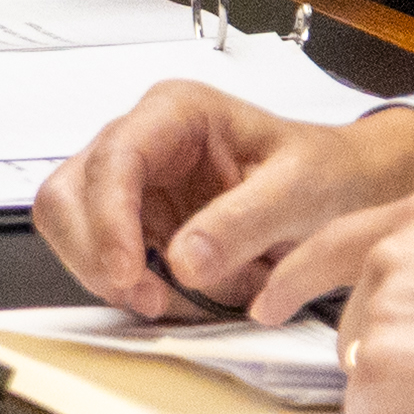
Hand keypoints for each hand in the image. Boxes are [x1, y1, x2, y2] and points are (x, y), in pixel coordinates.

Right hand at [31, 86, 413, 319]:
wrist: (343, 191)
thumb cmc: (324, 172)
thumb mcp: (298, 189)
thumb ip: (244, 221)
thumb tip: (184, 260)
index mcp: (176, 112)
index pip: (114, 158)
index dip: (108, 219)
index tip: (128, 273)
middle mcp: (143, 140)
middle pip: (70, 193)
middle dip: (95, 252)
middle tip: (144, 297)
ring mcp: (134, 183)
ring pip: (71, 227)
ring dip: (104, 272)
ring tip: (162, 301)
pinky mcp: (136, 223)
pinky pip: (100, 256)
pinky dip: (121, 284)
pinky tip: (167, 297)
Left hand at [251, 190, 413, 413]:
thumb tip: (392, 304)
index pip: (330, 244)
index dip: (293, 281)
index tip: (267, 304)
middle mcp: (389, 256)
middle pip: (350, 322)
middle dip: (389, 351)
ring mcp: (379, 314)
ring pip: (361, 371)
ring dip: (401, 387)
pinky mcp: (378, 373)